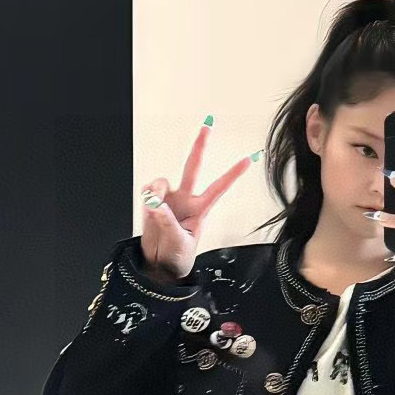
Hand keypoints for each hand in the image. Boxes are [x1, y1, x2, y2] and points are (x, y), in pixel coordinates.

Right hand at [140, 118, 259, 280]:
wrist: (159, 266)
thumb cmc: (176, 257)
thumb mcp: (179, 243)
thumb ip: (167, 222)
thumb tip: (156, 204)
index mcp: (200, 210)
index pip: (218, 188)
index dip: (232, 174)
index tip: (248, 159)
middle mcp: (185, 200)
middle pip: (193, 167)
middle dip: (200, 146)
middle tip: (207, 127)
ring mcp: (168, 199)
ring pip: (163, 181)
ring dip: (157, 189)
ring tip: (155, 206)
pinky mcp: (151, 202)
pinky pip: (148, 190)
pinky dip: (147, 195)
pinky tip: (149, 206)